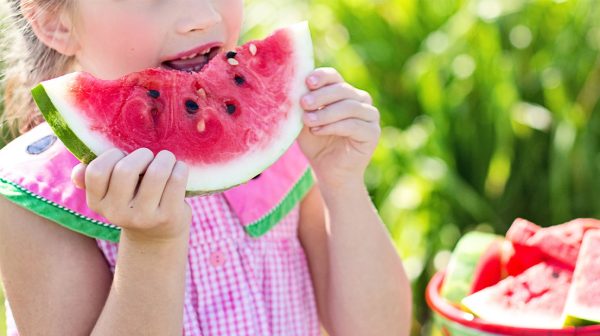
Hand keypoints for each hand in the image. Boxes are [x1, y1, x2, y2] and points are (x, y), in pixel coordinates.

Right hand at [71, 148, 191, 241]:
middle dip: (142, 155)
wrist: (157, 235)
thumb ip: (93, 179)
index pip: (96, 171)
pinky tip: (178, 170)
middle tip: (150, 157)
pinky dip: (180, 168)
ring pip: (156, 173)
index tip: (124, 157)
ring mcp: (144, 217)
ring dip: (165, 158)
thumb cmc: (133, 200)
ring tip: (167, 160)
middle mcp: (117, 213)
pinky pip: (176, 180)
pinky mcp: (168, 217)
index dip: (112, 156)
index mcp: (97, 203)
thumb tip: (78, 172)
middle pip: (126, 170)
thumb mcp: (110, 193)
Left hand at [298, 67, 380, 188]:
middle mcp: (360, 100)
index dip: (322, 77)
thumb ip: (303, 105)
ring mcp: (370, 115)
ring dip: (326, 113)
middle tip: (303, 103)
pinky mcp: (373, 132)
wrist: (329, 172)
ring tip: (308, 121)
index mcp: (344, 92)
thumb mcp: (305, 121)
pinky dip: (334, 126)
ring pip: (349, 106)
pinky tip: (317, 131)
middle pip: (342, 89)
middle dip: (321, 96)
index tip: (307, 82)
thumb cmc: (316, 144)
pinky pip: (354, 125)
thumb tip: (294, 87)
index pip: (334, 77)